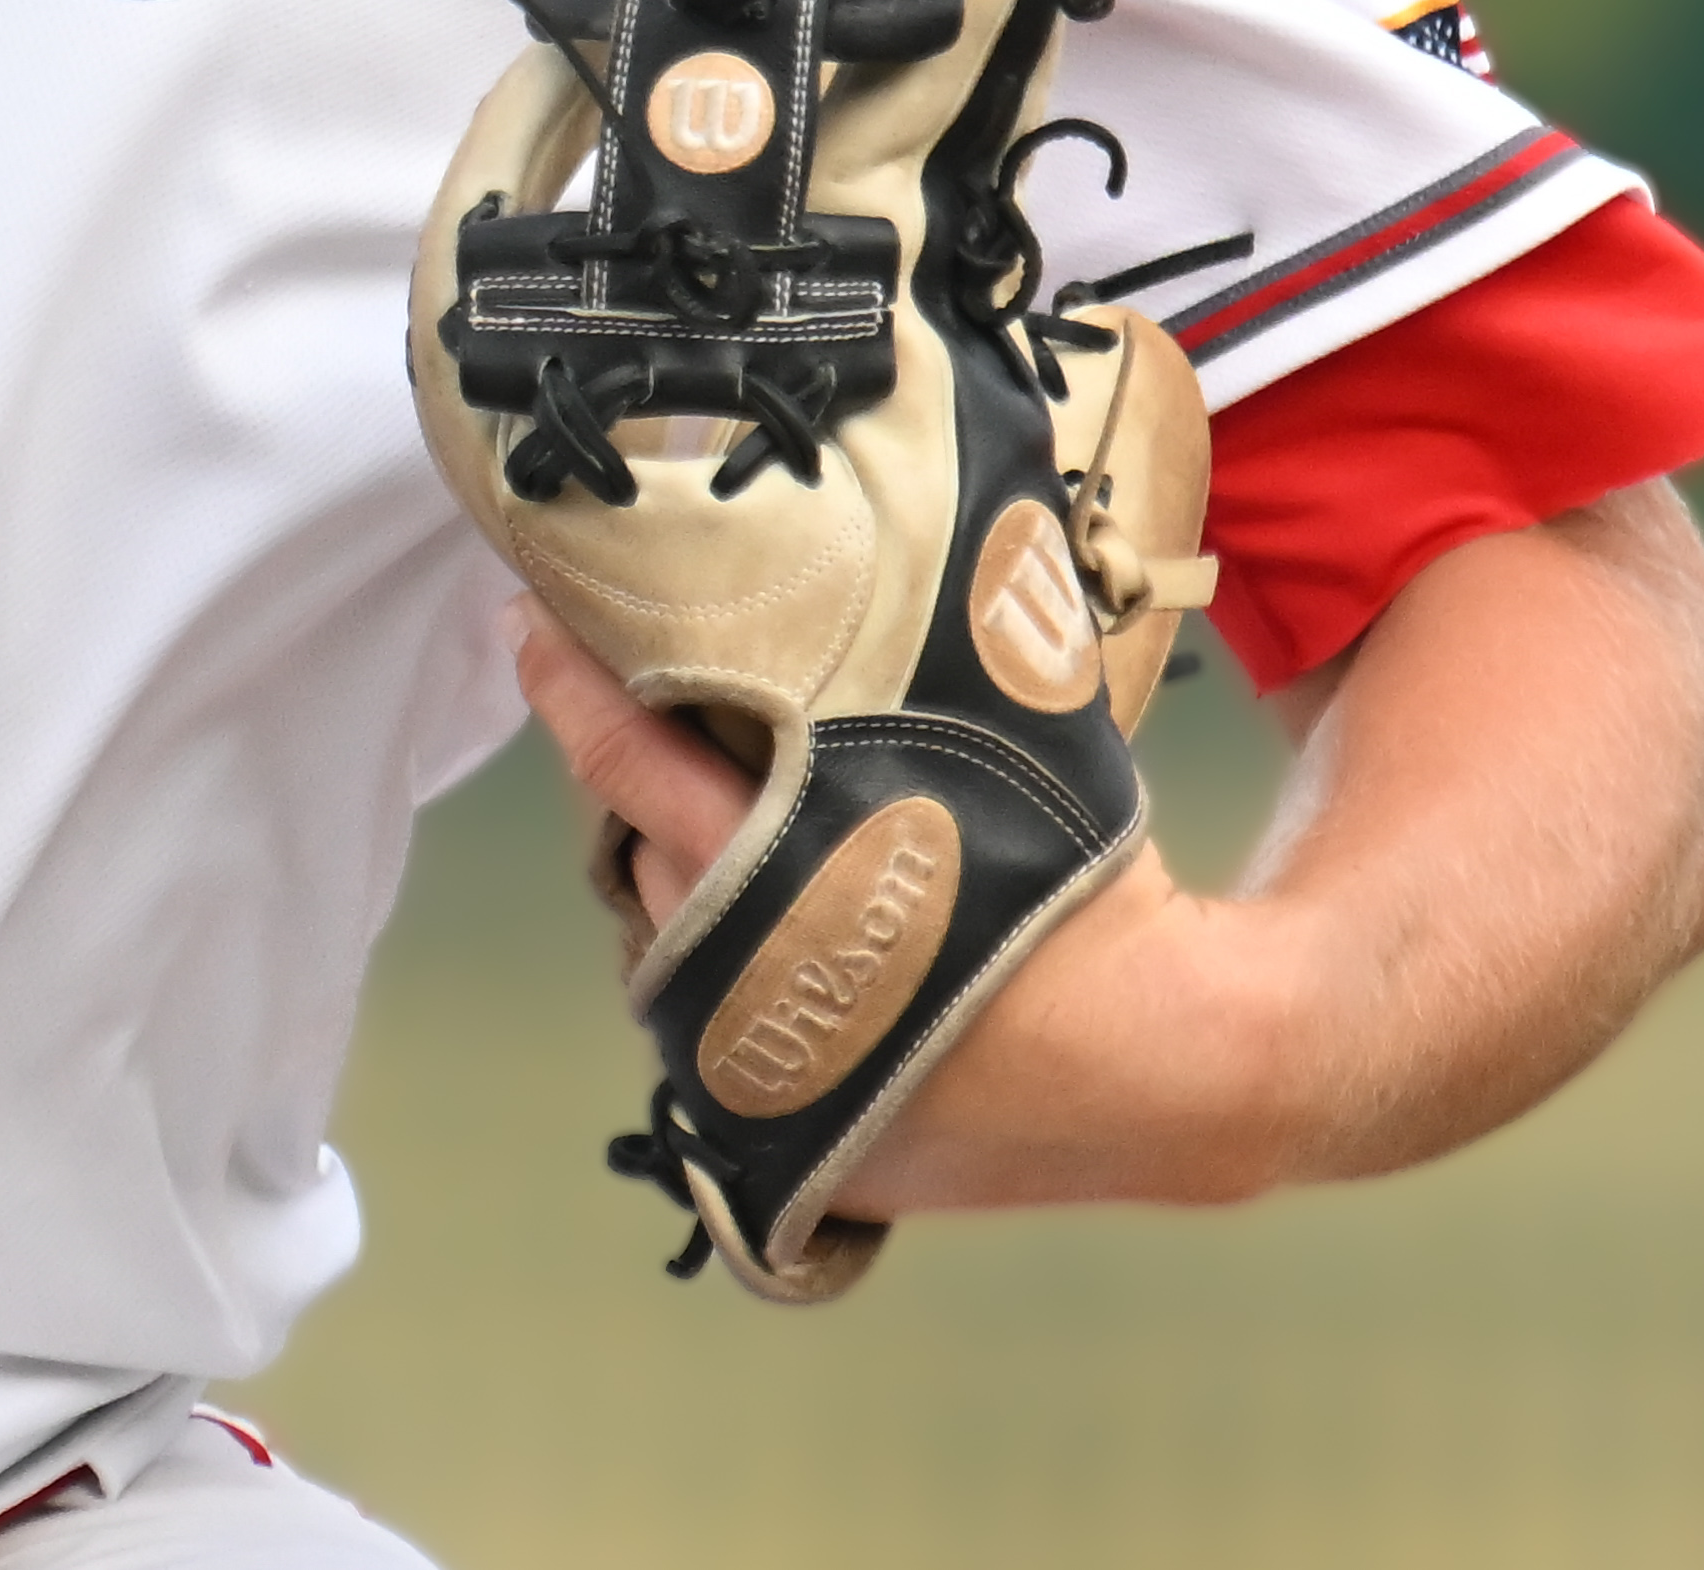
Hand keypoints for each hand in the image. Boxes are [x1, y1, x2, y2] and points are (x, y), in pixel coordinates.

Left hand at [510, 613, 1306, 1212]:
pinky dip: (725, 975)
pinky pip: (710, 1030)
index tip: (523, 623)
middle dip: (638, 794)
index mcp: (796, 874)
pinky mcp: (784, 1137)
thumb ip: (920, 687)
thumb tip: (908, 567)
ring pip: (672, 945)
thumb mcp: (1007, 762)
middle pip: (642, 858)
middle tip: (653, 722)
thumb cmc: (1094, 902)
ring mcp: (759, 1068)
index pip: (632, 764)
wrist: (1179, 1073)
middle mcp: (749, 974)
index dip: (570, 690)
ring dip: (681, 886)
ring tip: (728, 831)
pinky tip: (769, 938)